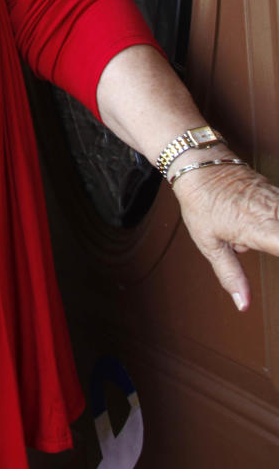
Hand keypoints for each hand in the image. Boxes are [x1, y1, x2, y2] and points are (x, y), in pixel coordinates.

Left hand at [173, 156, 278, 309]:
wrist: (197, 163)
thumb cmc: (200, 202)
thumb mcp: (209, 243)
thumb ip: (231, 275)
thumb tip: (242, 304)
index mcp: (260, 230)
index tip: (275, 255)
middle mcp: (274, 213)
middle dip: (275, 241)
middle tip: (245, 243)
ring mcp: (278, 200)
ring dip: (273, 236)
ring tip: (237, 231)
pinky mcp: (277, 192)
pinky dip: (275, 219)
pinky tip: (248, 221)